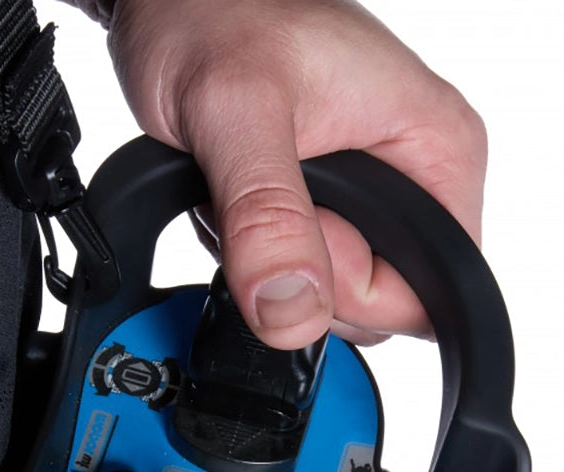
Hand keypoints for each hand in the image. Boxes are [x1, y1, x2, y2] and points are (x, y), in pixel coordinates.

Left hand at [106, 0, 487, 347]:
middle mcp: (408, 176)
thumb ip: (268, 219)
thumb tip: (293, 312)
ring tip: (240, 185)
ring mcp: (360, 195)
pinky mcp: (315, 206)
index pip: (423, 294)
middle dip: (295, 271)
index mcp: (434, 149)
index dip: (347, 291)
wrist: (167, 0)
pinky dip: (241, 248)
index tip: (299, 231)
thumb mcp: (235, 114)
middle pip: (366, 302)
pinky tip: (231, 195)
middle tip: (256, 196)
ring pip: (317, 292)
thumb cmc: (210, 16)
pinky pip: (283, 270)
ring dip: (259, 257)